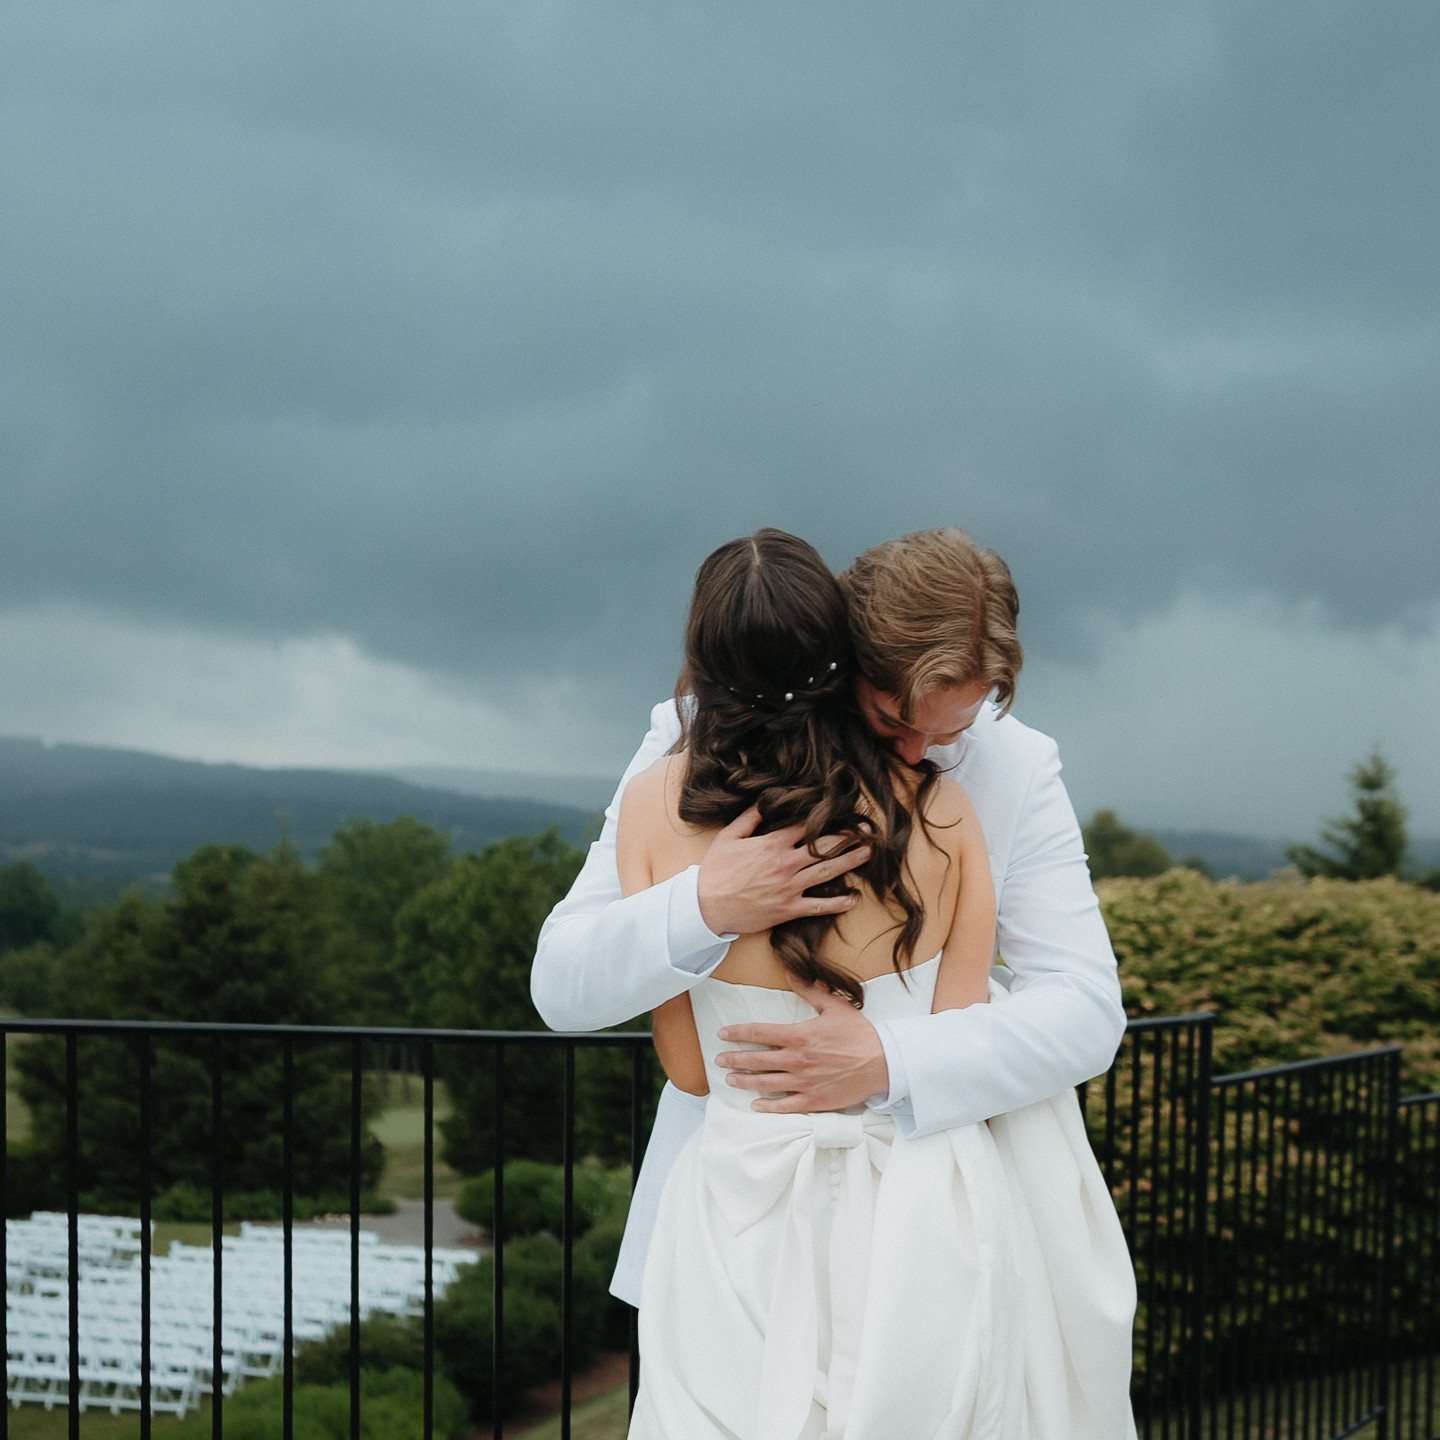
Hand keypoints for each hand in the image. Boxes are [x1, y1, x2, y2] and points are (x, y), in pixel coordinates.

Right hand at [695, 807, 870, 936]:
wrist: (706, 906)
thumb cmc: (715, 871)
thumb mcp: (729, 836)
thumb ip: (750, 818)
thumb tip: (766, 800)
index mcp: (771, 843)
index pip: (805, 826)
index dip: (825, 817)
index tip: (842, 812)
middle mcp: (785, 863)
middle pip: (824, 847)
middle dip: (848, 837)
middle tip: (868, 831)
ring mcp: (789, 888)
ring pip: (827, 872)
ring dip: (850, 861)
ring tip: (868, 854)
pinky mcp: (788, 909)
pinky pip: (819, 906)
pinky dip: (838, 903)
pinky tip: (853, 898)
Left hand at [713, 978, 888, 1112]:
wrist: (883, 1063)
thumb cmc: (860, 1034)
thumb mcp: (835, 1006)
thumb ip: (810, 990)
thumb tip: (791, 972)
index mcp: (799, 1035)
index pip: (759, 1033)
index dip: (738, 1033)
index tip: (723, 1034)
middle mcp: (797, 1060)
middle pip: (756, 1060)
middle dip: (734, 1060)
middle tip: (719, 1060)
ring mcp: (804, 1083)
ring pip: (765, 1083)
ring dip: (745, 1082)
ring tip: (730, 1081)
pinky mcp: (814, 1101)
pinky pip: (785, 1106)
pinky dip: (768, 1107)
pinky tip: (755, 1106)